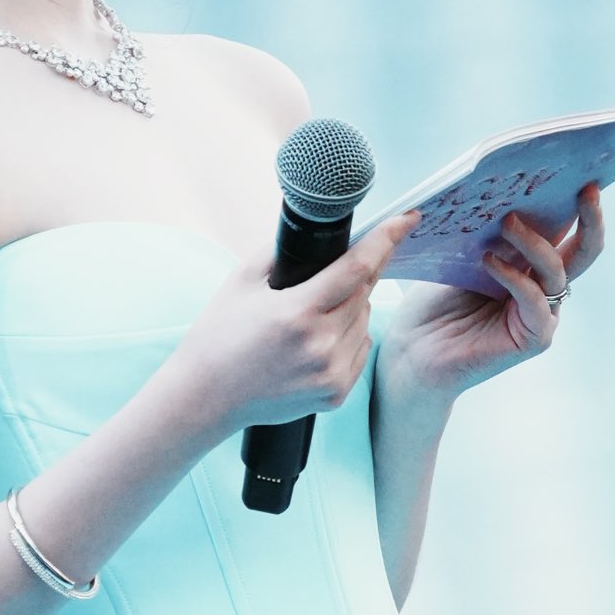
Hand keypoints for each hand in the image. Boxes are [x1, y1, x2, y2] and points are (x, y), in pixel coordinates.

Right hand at [171, 209, 423, 435]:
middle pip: (365, 292)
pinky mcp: (336, 394)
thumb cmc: (220, 335)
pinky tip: (316, 341)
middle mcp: (320, 346)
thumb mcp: (243, 281)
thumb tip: (318, 230)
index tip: (407, 218)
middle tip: (327, 277)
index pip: (357, 268)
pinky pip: (361, 348)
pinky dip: (349, 336)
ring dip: (351, 307)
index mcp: (297, 313)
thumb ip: (283, 251)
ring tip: (310, 317)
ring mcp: (331, 374)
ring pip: (366, 320)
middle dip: (355, 276)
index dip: (385, 240)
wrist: (207, 395)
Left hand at [378, 183, 604, 403]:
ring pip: (557, 272)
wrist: (412, 350)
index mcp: (530, 266)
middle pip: (584, 252)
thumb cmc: (431, 303)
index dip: (576, 204)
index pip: (564, 231)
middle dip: (590, 218)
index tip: (580, 172)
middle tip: (585, 189)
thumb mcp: (460, 254)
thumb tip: (498, 188)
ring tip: (508, 222)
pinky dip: (516, 279)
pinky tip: (489, 263)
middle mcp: (543, 288)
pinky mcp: (533, 338)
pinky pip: (536, 302)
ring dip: (536, 244)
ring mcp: (541, 314)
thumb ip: (486, 230)